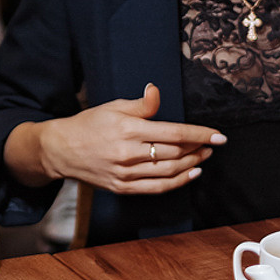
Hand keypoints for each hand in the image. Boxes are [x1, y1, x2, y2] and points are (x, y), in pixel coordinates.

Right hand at [6, 84, 222, 194]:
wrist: (61, 150)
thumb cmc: (88, 125)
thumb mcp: (113, 107)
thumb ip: (140, 105)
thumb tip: (156, 92)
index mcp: (128, 130)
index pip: (174, 133)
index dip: (200, 134)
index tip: (218, 136)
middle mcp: (128, 153)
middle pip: (175, 153)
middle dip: (198, 148)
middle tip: (211, 144)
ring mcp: (126, 173)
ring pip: (169, 172)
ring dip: (192, 164)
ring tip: (203, 156)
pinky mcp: (123, 187)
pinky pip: (157, 188)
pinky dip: (178, 182)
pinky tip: (190, 174)